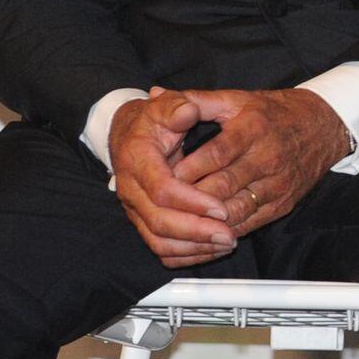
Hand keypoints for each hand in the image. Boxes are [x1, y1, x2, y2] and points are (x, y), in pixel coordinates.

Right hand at [109, 88, 236, 268]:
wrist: (129, 132)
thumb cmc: (154, 118)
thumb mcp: (167, 105)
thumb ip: (178, 106)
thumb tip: (187, 112)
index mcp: (137, 160)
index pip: (162, 190)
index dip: (192, 201)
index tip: (221, 207)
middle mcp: (131, 189)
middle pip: (160, 222)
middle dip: (196, 231)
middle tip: (229, 234)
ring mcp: (135, 208)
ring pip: (159, 240)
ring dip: (194, 247)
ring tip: (227, 243)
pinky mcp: (142, 220)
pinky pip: (160, 246)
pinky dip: (186, 253)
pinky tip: (212, 249)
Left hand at [172, 88, 349, 237]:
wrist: (324, 127)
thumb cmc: (273, 113)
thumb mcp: (238, 99)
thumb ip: (196, 100)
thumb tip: (154, 94)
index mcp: (255, 129)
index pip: (216, 154)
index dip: (187, 169)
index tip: (160, 177)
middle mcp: (269, 158)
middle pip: (222, 187)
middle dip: (188, 198)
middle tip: (159, 204)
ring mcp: (278, 184)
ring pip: (233, 210)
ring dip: (202, 219)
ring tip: (175, 220)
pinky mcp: (282, 204)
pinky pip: (247, 224)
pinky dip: (221, 230)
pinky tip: (200, 230)